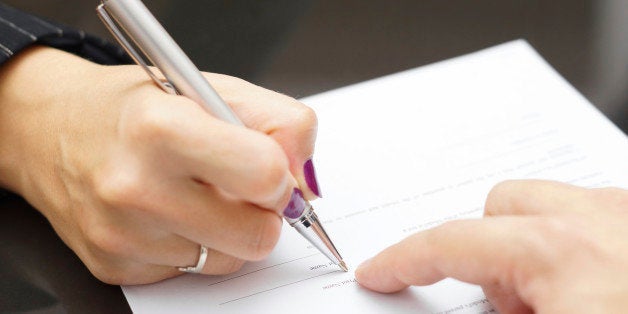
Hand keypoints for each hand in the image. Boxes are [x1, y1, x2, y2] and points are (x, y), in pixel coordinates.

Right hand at [0, 47, 318, 283]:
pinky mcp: (116, 267)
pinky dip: (193, 245)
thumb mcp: (214, 89)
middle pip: (257, 236)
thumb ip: (281, 123)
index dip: (279, 176)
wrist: (53, 131)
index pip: (265, 176)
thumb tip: (306, 182)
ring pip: (228, 261)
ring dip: (226, 231)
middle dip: (262, 214)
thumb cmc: (140, 108)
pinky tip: (166, 214)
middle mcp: (135, 188)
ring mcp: (123, 235)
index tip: (268, 169)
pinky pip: (191, 272)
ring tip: (194, 195)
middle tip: (239, 187)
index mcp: (163, 129)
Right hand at [355, 179, 627, 312]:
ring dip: (537, 248)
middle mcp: (603, 221)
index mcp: (563, 255)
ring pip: (552, 205)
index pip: (451, 244)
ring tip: (564, 303)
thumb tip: (471, 306)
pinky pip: (597, 215)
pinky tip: (604, 291)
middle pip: (502, 207)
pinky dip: (581, 245)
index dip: (404, 259)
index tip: (381, 271)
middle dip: (490, 254)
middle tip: (513, 310)